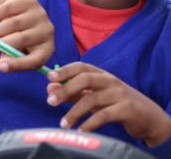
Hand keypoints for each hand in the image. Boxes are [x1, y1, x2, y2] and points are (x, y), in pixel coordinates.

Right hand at [0, 0, 54, 71]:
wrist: (22, 12)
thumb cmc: (18, 38)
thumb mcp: (17, 50)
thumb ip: (10, 57)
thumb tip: (2, 64)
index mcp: (47, 48)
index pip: (36, 59)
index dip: (18, 64)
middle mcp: (47, 31)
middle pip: (22, 39)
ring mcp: (39, 14)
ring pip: (11, 24)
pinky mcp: (27, 1)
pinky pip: (5, 10)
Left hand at [46, 63, 170, 146]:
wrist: (147, 116)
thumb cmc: (115, 104)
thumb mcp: (94, 96)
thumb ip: (73, 93)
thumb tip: (50, 89)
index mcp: (101, 74)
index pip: (81, 67)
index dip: (64, 71)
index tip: (48, 78)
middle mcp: (110, 80)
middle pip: (85, 79)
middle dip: (65, 89)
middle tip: (50, 102)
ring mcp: (120, 94)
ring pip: (92, 99)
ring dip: (74, 112)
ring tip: (63, 124)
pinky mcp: (127, 109)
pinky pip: (104, 115)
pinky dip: (90, 123)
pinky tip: (81, 130)